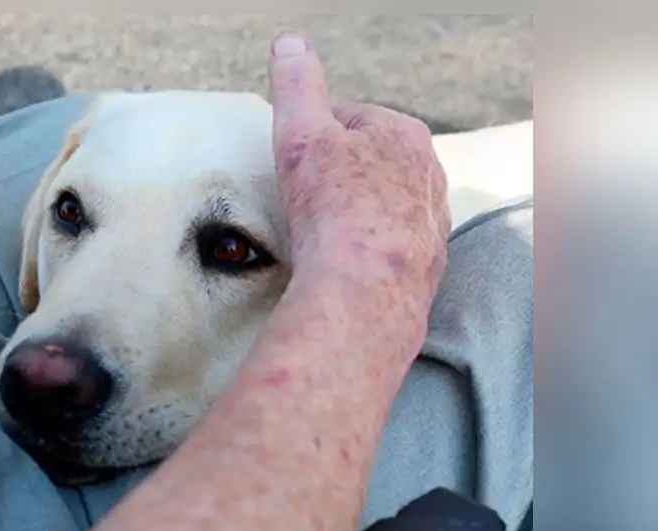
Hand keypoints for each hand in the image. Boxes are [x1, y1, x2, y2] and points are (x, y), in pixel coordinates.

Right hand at [269, 31, 450, 351]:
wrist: (363, 292)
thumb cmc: (333, 211)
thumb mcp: (302, 134)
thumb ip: (296, 86)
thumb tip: (290, 44)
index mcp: (404, 134)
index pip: (350, 120)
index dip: (313, 138)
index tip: (293, 161)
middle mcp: (430, 176)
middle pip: (370, 164)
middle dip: (339, 176)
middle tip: (303, 199)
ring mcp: (433, 223)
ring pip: (384, 206)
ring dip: (356, 214)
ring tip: (322, 233)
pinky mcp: (428, 265)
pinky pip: (390, 247)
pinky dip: (368, 250)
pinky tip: (344, 261)